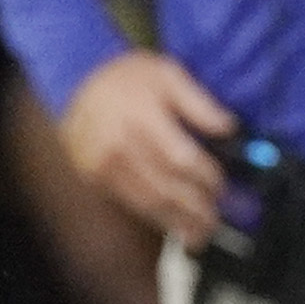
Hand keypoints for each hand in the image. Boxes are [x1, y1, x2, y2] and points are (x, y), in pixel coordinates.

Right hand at [61, 50, 238, 245]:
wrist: (77, 83)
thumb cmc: (128, 79)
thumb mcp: (166, 73)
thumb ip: (198, 100)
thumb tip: (227, 126)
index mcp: (141, 116)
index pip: (181, 157)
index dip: (205, 177)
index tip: (221, 185)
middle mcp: (121, 144)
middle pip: (166, 186)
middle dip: (197, 207)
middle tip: (217, 216)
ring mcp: (106, 164)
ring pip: (150, 201)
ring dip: (180, 221)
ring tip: (203, 231)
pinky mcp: (97, 178)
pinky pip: (133, 204)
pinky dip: (158, 220)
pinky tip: (178, 228)